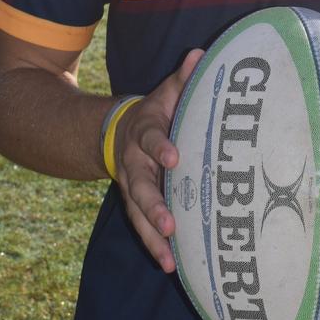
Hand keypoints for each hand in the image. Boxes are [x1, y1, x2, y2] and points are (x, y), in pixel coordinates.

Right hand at [113, 49, 203, 272]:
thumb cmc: (158, 110)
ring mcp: (132, 186)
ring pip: (138, 212)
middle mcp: (134, 162)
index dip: (161, 147)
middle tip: (170, 223)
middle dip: (154, 204)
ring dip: (153, 235)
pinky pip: (142, 227)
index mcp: (144, 130)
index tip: (174, 158)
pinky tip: (172, 266)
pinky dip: (155, 247)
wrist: (120, 130)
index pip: (151, 137)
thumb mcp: (168, 91)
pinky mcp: (136, 204)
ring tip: (169, 256)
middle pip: (139, 185)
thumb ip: (183, 77)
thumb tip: (199, 53)